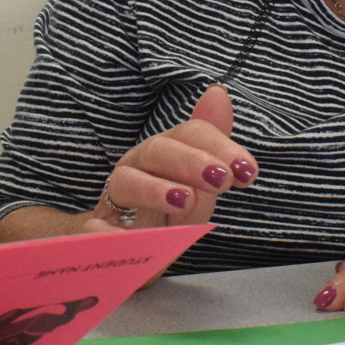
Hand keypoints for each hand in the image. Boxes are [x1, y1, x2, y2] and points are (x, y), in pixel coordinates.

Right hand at [83, 85, 256, 233]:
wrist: (126, 250)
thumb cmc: (167, 215)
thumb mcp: (199, 189)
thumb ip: (213, 151)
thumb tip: (218, 93)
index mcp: (165, 154)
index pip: (190, 134)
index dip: (220, 146)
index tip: (248, 171)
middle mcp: (138, 167)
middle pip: (158, 150)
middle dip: (191, 161)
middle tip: (220, 179)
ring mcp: (114, 198)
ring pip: (125, 181)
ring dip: (153, 188)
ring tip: (183, 200)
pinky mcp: (96, 231)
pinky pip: (96, 228)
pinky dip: (108, 232)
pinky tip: (124, 237)